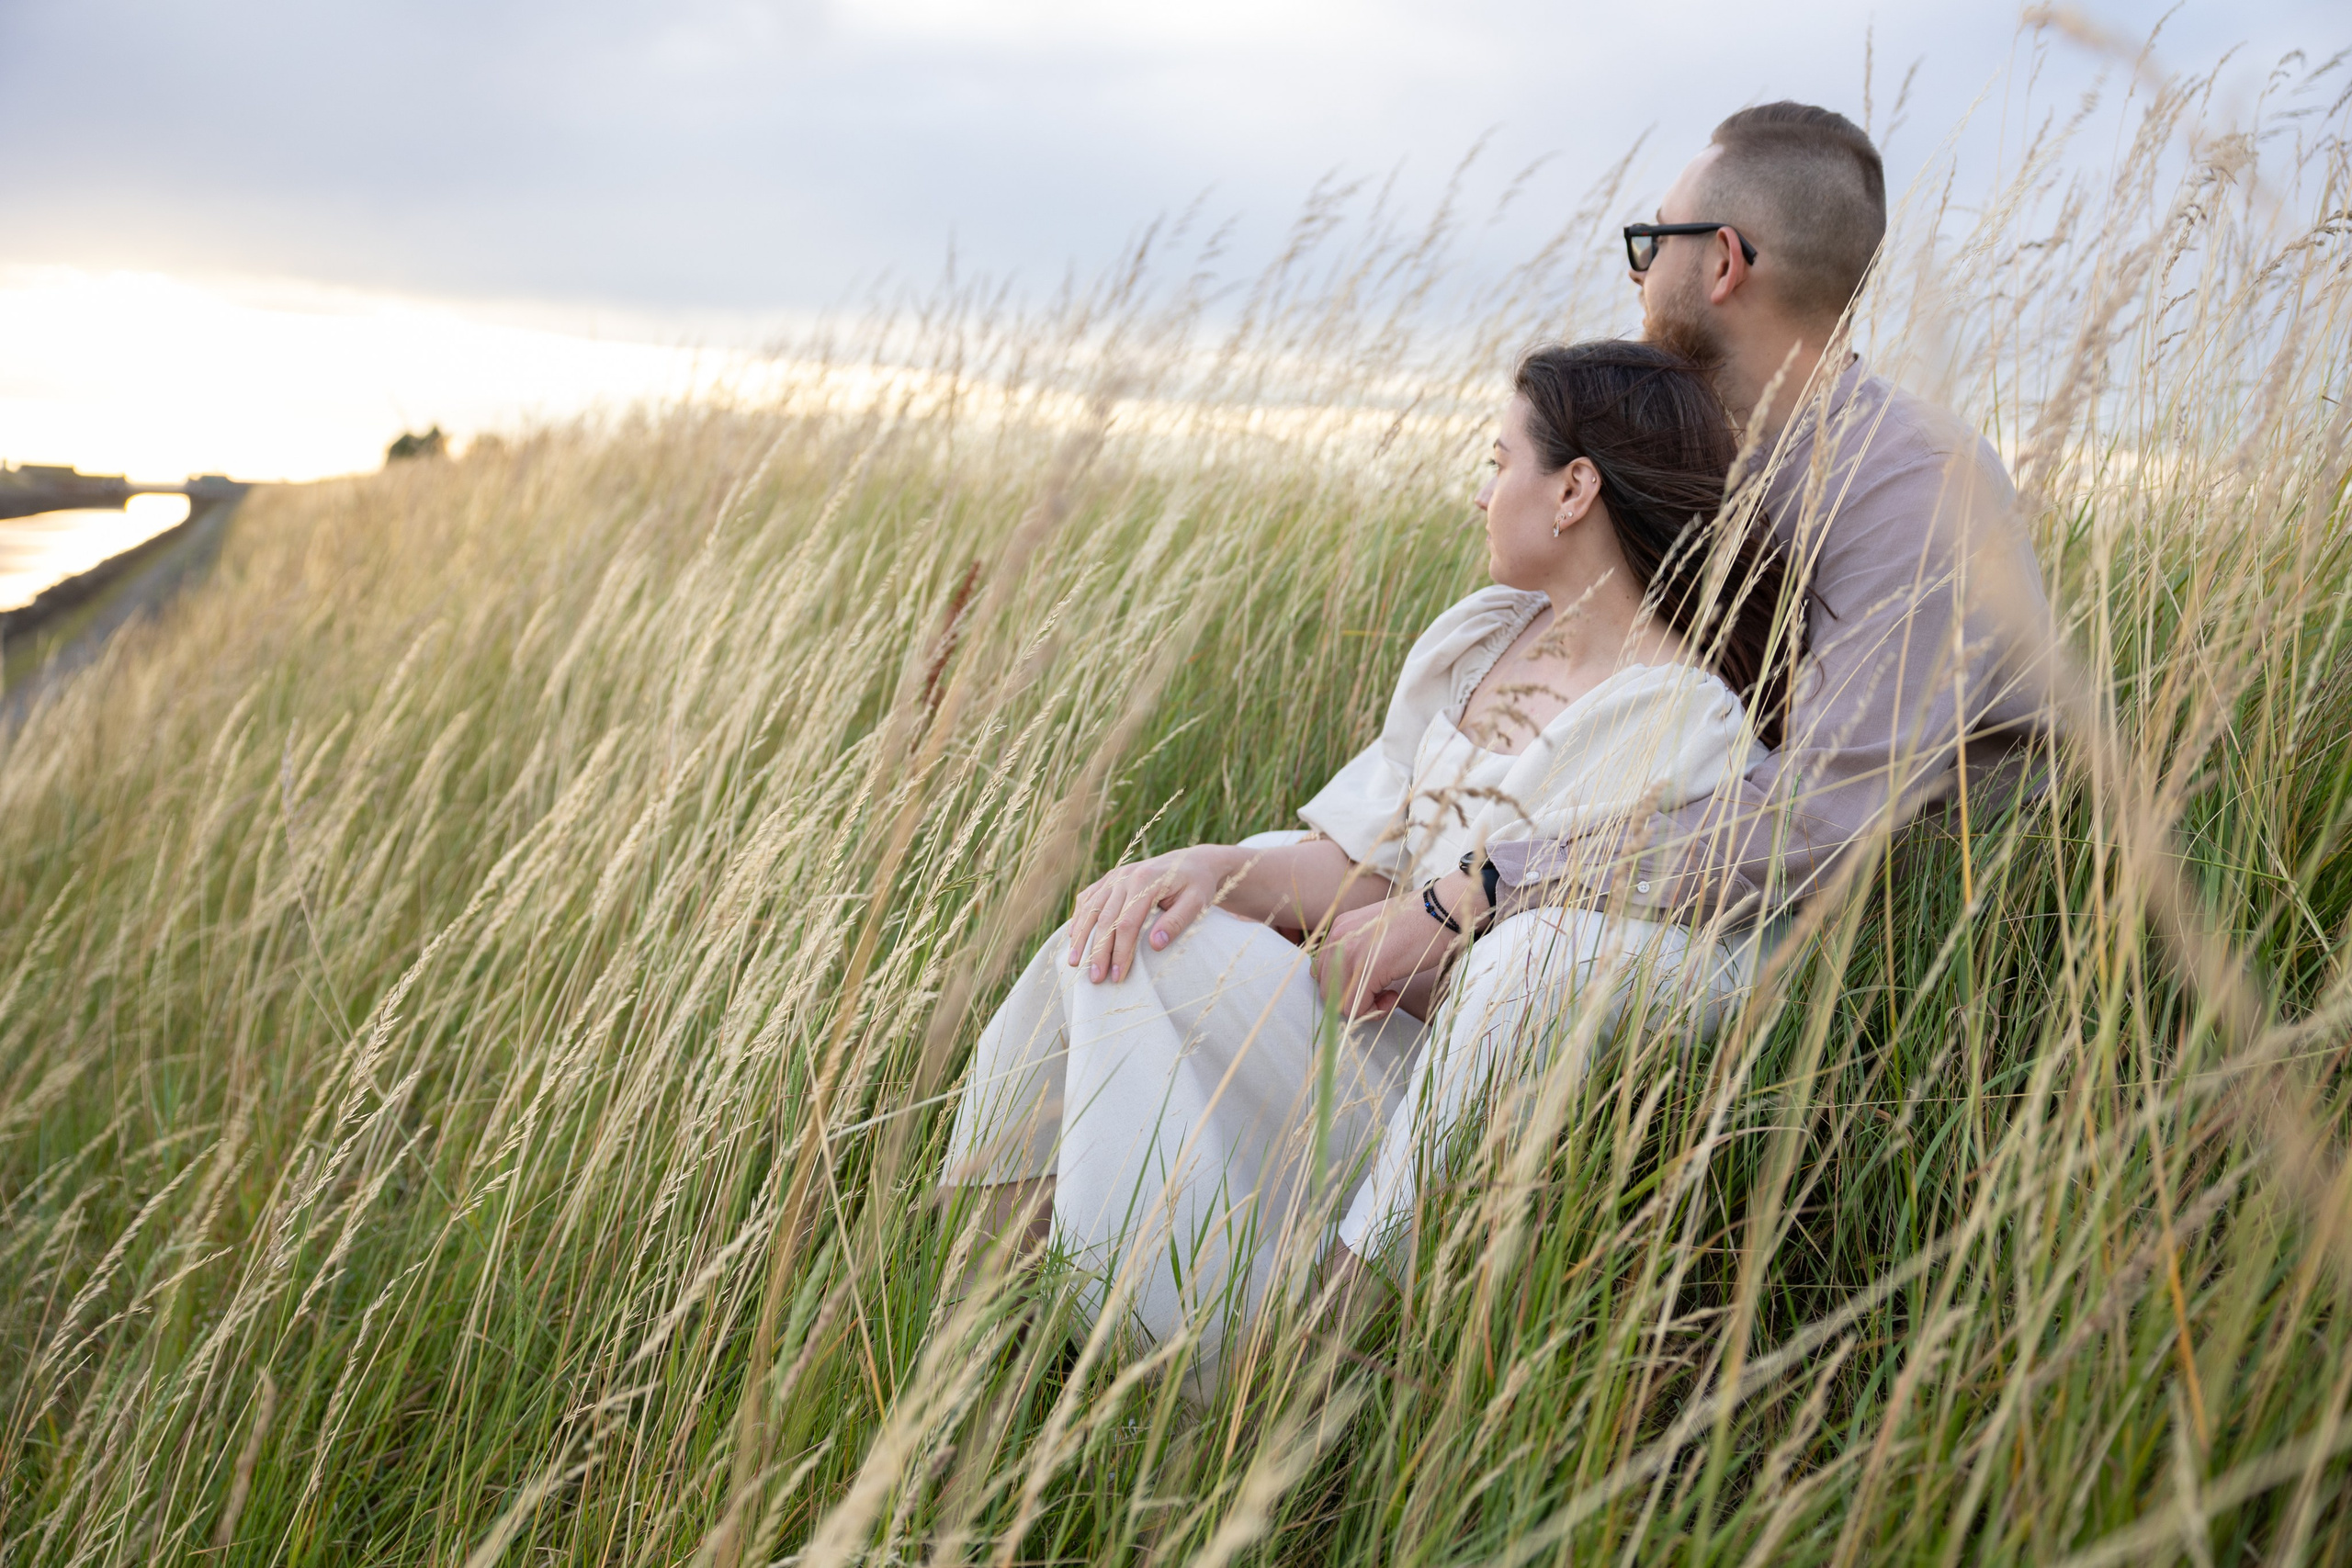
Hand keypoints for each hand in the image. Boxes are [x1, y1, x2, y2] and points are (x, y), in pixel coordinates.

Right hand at [1066, 847, 1235, 983]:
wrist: (1192, 861)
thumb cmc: (1197, 885)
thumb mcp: (1197, 902)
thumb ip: (1177, 921)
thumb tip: (1155, 946)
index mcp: (1146, 881)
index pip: (1127, 923)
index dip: (1120, 951)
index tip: (1117, 977)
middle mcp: (1125, 876)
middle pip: (1105, 919)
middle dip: (1098, 951)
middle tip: (1094, 979)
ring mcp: (1115, 876)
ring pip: (1091, 909)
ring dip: (1081, 936)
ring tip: (1074, 963)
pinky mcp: (1110, 878)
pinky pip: (1089, 897)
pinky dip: (1079, 917)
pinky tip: (1073, 936)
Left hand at [1311, 892, 1455, 1019]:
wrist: (1443, 911)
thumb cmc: (1418, 923)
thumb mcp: (1377, 932)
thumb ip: (1358, 949)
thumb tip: (1350, 981)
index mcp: (1339, 929)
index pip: (1322, 972)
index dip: (1345, 986)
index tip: (1370, 984)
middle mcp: (1338, 939)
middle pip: (1327, 990)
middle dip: (1353, 999)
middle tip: (1382, 992)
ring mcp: (1351, 954)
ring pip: (1338, 1002)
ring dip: (1364, 1007)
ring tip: (1389, 994)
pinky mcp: (1368, 969)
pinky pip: (1355, 1008)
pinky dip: (1374, 1012)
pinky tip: (1393, 997)